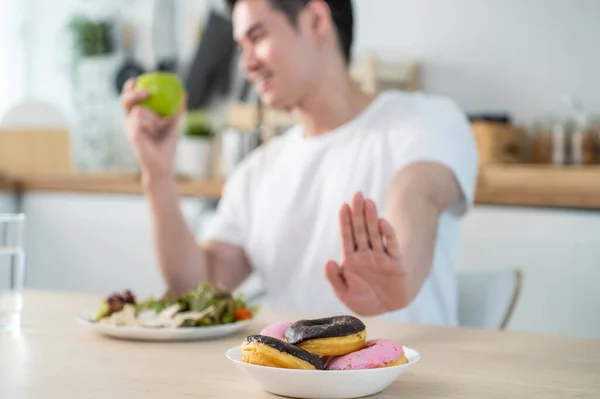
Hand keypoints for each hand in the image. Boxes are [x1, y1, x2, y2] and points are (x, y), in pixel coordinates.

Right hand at [120, 78, 185, 179]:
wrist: (163, 164)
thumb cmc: (167, 145)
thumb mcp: (174, 124)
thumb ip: (177, 110)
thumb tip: (184, 93)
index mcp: (138, 117)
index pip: (130, 99)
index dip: (130, 88)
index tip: (137, 79)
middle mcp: (131, 121)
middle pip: (125, 100)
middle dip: (133, 93)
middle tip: (146, 92)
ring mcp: (129, 128)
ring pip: (138, 110)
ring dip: (152, 116)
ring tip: (158, 126)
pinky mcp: (131, 134)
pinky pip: (140, 119)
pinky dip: (150, 122)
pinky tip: (154, 130)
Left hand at [325, 192, 407, 315]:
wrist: (386, 309)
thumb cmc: (364, 300)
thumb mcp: (344, 293)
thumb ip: (334, 278)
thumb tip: (328, 261)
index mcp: (351, 259)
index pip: (347, 236)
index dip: (346, 221)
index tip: (344, 206)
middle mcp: (366, 254)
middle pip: (361, 230)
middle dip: (358, 213)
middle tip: (357, 195)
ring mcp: (381, 256)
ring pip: (375, 233)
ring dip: (372, 218)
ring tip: (369, 202)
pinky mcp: (395, 262)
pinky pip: (391, 245)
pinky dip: (387, 234)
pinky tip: (382, 222)